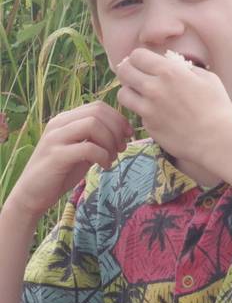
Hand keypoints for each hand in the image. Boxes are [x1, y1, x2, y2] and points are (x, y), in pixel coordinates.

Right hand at [4, 102, 132, 224]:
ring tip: (112, 157)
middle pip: (97, 112)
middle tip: (121, 148)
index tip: (128, 135)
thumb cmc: (59, 173)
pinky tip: (105, 166)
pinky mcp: (56, 156)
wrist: (32, 195)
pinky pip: (88, 148)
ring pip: (93, 124)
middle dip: (117, 129)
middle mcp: (58, 124)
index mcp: (65, 120)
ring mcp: (55, 138)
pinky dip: (103, 156)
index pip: (98, 106)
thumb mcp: (81, 151)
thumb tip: (122, 132)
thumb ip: (96, 139)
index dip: (118, 119)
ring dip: (110, 141)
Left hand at [114, 49, 231, 170]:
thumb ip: (186, 69)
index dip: (140, 57)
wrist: (216, 139)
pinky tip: (158, 113)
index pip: (137, 55)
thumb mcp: (207, 78)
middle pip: (123, 71)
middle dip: (129, 70)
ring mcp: (148, 109)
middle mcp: (154, 88)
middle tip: (137, 75)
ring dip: (130, 92)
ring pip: (122, 94)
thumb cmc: (217, 107)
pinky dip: (144, 111)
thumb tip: (175, 65)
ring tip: (142, 94)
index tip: (146, 63)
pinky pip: (137, 113)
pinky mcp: (148, 126)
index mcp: (169, 72)